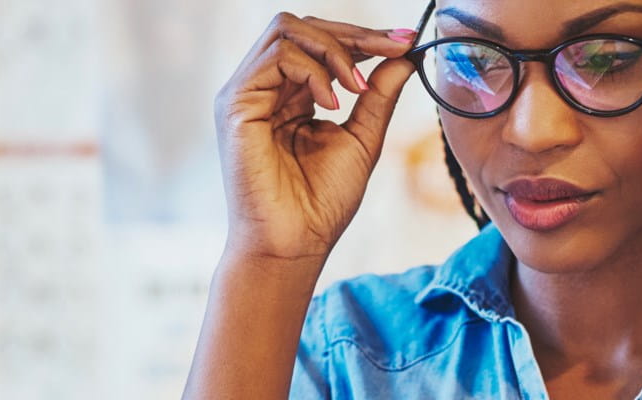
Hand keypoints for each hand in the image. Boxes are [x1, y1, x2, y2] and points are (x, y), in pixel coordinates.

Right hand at [215, 13, 417, 261]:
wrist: (294, 244)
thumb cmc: (321, 203)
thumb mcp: (362, 138)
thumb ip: (378, 95)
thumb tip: (404, 55)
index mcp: (287, 96)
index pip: (319, 44)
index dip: (362, 36)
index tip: (406, 41)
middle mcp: (262, 89)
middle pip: (301, 26)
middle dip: (353, 33)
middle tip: (393, 47)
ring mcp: (245, 93)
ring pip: (286, 30)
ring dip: (334, 49)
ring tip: (359, 87)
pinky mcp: (235, 103)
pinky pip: (276, 57)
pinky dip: (313, 71)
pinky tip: (333, 103)